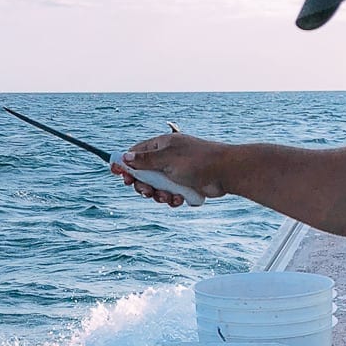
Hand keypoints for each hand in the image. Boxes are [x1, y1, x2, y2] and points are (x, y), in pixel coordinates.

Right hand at [111, 130, 227, 206]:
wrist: (226, 172)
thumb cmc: (197, 160)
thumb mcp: (166, 159)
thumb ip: (144, 160)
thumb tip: (124, 157)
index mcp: (161, 145)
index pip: (135, 153)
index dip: (126, 165)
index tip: (120, 176)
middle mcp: (167, 157)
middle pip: (144, 174)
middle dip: (144, 186)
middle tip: (147, 193)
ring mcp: (176, 172)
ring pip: (157, 188)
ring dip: (159, 195)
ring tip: (168, 197)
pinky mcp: (185, 185)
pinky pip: (170, 195)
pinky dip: (172, 199)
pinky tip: (180, 199)